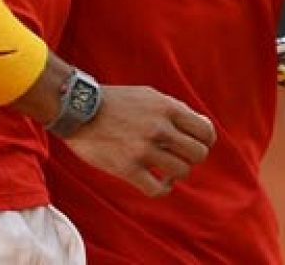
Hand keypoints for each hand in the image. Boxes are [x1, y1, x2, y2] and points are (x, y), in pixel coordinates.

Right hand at [59, 84, 214, 196]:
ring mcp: (144, 149)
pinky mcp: (128, 168)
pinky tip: (158, 182)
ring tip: (165, 169)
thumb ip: (176, 110)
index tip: (196, 144)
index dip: (205, 141)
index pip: (206, 131)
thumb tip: (202, 126)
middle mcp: (159, 128)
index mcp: (167, 108)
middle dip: (191, 157)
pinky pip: (158, 189)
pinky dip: (163, 189)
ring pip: (182, 172)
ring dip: (176, 173)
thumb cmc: (116, 102)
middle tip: (178, 156)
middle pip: (198, 154)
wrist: (79, 109)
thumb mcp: (150, 96)